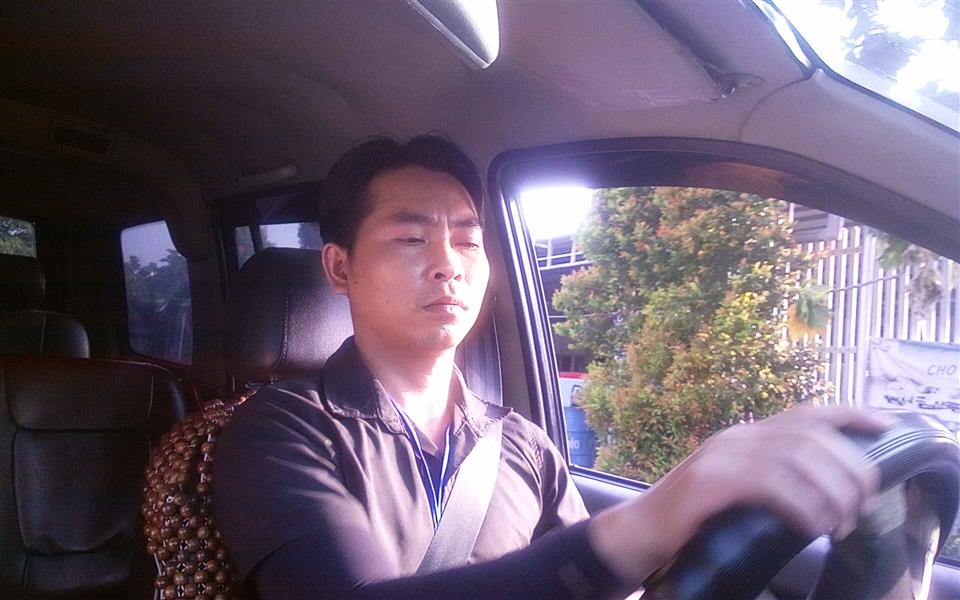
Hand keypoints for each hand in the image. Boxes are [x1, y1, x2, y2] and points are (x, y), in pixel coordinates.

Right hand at [588, 406, 892, 586]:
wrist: (639, 531)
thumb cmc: (694, 517)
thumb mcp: (740, 488)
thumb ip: (774, 477)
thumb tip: (829, 489)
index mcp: (746, 435)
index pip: (806, 413)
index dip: (851, 414)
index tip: (886, 425)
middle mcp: (735, 437)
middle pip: (811, 436)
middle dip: (849, 468)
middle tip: (861, 504)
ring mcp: (720, 456)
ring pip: (796, 457)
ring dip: (830, 491)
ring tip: (841, 522)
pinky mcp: (708, 482)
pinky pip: (768, 484)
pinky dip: (800, 504)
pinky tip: (810, 524)